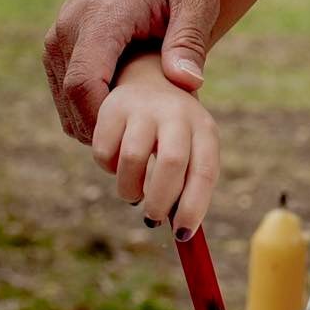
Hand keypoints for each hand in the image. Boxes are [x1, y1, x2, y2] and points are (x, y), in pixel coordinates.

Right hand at [44, 0, 219, 141]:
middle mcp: (68, 29)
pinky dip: (87, 107)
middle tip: (145, 149)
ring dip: (95, 121)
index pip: (84, 85)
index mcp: (100, 19)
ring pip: (63, 99)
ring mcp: (58, 36)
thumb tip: (189, 86)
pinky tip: (125, 111)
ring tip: (137, 131)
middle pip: (70, 101)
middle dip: (104, 130)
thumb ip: (190, 39)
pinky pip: (64, 88)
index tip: (139, 139)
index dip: (106, 121)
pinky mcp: (58, 41)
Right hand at [91, 56, 220, 233]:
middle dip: (160, 201)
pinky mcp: (112, 107)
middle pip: (172, 164)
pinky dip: (107, 168)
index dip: (194, 206)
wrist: (149, 73)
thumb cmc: (175, 129)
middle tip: (152, 218)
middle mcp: (178, 113)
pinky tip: (116, 164)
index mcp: (204, 127)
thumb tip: (182, 235)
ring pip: (134, 159)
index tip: (183, 234)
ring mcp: (144, 107)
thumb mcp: (191, 150)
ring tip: (132, 192)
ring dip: (130, 188)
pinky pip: (105, 152)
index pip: (205, 170)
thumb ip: (189, 185)